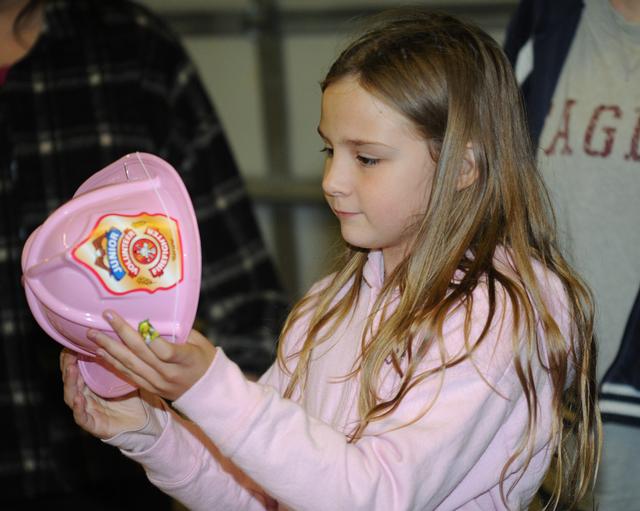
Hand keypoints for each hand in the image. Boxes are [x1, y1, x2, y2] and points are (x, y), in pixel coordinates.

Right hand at [61, 349, 147, 438]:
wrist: (144, 422)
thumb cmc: (133, 398)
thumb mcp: (125, 377)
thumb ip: (118, 362)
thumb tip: (121, 338)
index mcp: (91, 385)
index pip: (77, 369)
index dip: (71, 357)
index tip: (71, 343)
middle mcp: (86, 396)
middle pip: (71, 381)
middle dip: (68, 366)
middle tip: (68, 353)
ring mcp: (88, 411)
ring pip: (72, 396)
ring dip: (70, 383)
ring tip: (71, 369)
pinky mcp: (93, 425)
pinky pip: (82, 417)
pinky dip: (78, 408)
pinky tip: (79, 398)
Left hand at [89, 310, 216, 400]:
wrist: (207, 392)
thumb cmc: (205, 360)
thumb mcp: (200, 343)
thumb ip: (179, 331)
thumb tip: (157, 315)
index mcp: (186, 360)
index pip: (166, 350)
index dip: (152, 338)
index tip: (141, 322)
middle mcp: (169, 373)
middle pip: (142, 353)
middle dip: (122, 332)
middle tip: (106, 316)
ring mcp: (157, 382)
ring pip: (130, 364)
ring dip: (109, 348)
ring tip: (93, 334)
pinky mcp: (149, 388)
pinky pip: (128, 374)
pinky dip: (113, 362)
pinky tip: (100, 352)